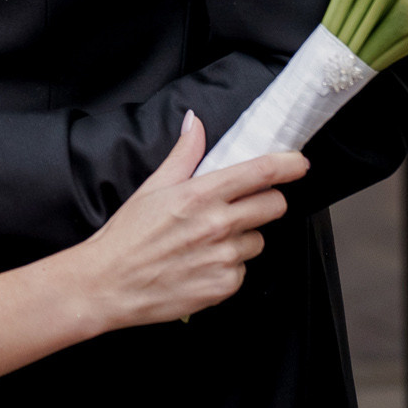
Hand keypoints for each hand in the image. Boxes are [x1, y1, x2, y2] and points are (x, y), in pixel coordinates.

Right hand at [63, 114, 307, 330]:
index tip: (299, 163)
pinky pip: (243, 270)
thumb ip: (183, 154)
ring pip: (258, 240)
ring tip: (208, 242)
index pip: (260, 173)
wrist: (108, 285)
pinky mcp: (223, 286)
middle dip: (266, 202)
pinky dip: (228, 267)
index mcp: (200, 195)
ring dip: (243, 238)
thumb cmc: (127, 236)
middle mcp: (217, 225)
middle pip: (274, 206)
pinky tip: (201, 265)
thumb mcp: (152, 187)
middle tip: (244, 205)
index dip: (288, 165)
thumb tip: (195, 122)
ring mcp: (223, 258)